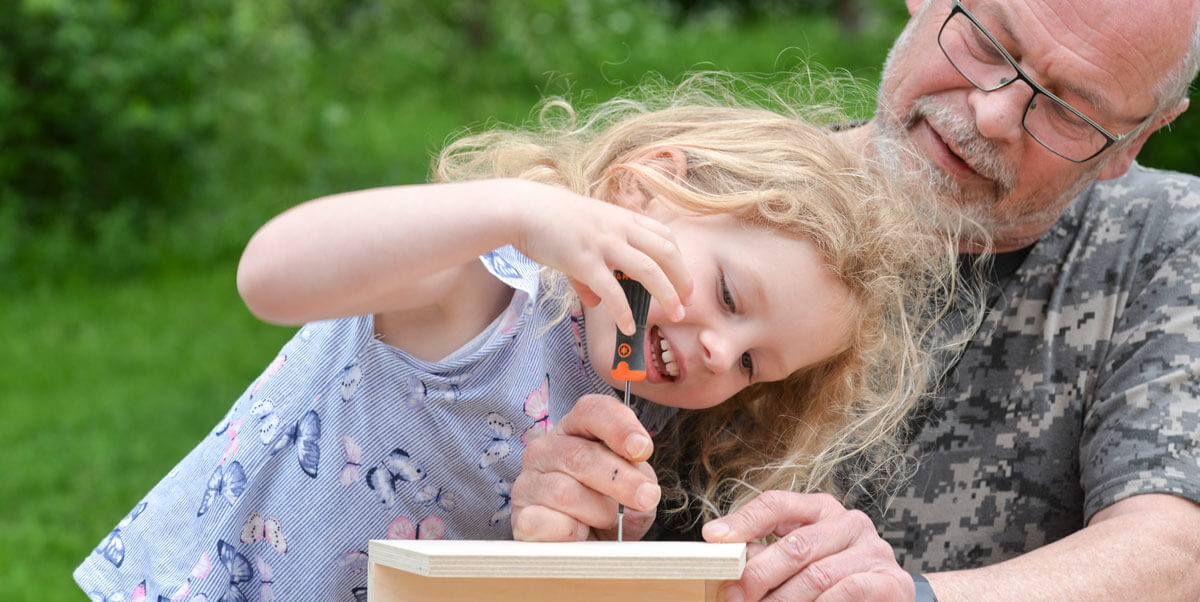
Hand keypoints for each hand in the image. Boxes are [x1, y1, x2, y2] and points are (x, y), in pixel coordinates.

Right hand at [511, 394, 660, 540]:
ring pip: (566, 492)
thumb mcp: (635, 488)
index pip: (591, 411)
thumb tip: (642, 487)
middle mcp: (545, 450)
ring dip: (598, 512)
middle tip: (646, 497)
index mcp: (575, 430)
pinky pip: (547, 522)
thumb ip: (641, 479)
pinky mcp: (521, 518)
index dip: (619, 426)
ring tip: (605, 519)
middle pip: (581, 455)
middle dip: (621, 479)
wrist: (588, 547)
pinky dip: (572, 533)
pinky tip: (580, 533)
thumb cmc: (610, 509)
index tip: (642, 449)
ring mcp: (528, 482)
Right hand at [512, 183, 691, 334]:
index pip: (664, 235)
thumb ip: (592, 272)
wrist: (522, 209)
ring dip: (666, 294)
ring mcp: (603, 243)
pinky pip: (611, 290)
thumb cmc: (549, 221)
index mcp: (622, 218)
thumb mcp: (581, 238)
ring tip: (675, 315)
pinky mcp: (584, 260)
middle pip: (666, 252)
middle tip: (688, 302)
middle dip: (682, 278)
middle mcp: (619, 228)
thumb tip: (598, 303)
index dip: (679, 259)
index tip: (683, 280)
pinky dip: (623, 310)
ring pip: (648, 269)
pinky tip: (628, 326)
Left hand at [703, 491, 912, 601]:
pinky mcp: (890, 581)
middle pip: (795, 545)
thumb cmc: (835, 577)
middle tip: (733, 598)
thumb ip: (769, 555)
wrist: (887, 598)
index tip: (714, 538)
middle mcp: (849, 523)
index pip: (777, 504)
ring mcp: (873, 551)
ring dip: (783, 601)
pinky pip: (846, 592)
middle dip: (758, 576)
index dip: (744, 521)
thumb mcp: (801, 558)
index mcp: (821, 510)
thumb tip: (728, 558)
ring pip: (816, 575)